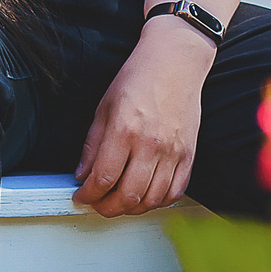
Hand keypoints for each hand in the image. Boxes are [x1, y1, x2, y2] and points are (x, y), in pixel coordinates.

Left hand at [71, 19, 214, 216]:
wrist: (175, 62)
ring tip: (118, 203)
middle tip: (97, 204)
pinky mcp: (190, 154)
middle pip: (128, 195)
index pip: (103, 178)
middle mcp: (151, 145)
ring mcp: (174, 151)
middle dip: (107, 207)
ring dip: (132, 209)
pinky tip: (145, 197)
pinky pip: (176, 191)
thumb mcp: (103, 107)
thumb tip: (82, 173)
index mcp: (124, 131)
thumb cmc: (139, 78)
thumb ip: (92, 144)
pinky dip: (158, 201)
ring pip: (152, 199)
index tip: (81, 196)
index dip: (88, 194)